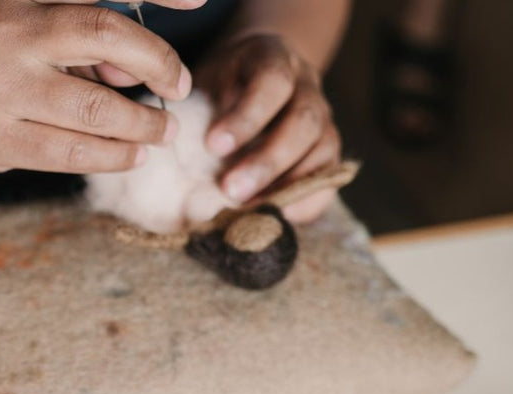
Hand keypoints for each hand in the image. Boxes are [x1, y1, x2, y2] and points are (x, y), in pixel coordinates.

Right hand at [0, 0, 203, 175]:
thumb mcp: (35, 26)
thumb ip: (89, 41)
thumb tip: (144, 74)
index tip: (198, 1)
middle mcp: (6, 29)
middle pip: (105, 34)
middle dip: (158, 63)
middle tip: (180, 88)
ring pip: (96, 109)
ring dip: (144, 125)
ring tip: (163, 132)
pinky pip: (73, 152)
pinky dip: (115, 156)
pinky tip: (134, 155)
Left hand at [198, 33, 340, 221]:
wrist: (250, 79)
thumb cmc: (218, 92)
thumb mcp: (205, 89)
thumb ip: (201, 119)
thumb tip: (184, 173)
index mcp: (274, 59)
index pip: (273, 81)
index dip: (246, 116)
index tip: (213, 145)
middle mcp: (307, 86)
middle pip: (303, 121)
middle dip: (266, 161)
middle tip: (230, 190)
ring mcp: (323, 118)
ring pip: (323, 150)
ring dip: (286, 186)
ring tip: (250, 210)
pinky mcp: (327, 150)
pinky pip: (328, 178)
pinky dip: (304, 202)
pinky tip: (275, 216)